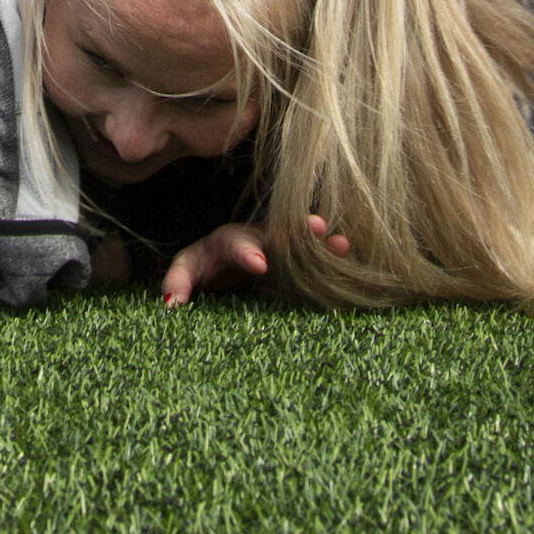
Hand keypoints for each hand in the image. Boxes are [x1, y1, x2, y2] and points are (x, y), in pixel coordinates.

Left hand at [160, 215, 351, 306]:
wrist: (227, 258)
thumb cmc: (205, 263)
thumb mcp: (187, 269)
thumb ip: (179, 281)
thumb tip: (171, 305)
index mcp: (230, 241)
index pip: (236, 243)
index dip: (247, 252)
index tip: (258, 264)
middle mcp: (262, 241)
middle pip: (281, 234)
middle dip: (299, 232)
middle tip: (319, 229)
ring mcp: (285, 253)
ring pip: (305, 246)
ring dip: (324, 246)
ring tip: (345, 244)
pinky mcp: (300, 269)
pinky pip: (319, 267)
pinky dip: (339, 269)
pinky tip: (363, 276)